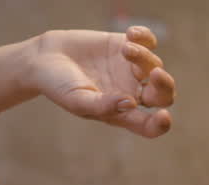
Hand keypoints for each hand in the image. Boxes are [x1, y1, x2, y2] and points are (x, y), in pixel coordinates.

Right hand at [30, 26, 174, 137]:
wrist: (43, 59)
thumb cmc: (59, 87)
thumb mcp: (77, 101)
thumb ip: (104, 105)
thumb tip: (131, 103)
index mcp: (123, 114)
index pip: (150, 125)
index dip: (160, 124)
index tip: (164, 115)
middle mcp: (132, 93)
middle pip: (163, 94)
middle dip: (165, 85)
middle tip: (155, 74)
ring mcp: (131, 70)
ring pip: (154, 64)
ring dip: (143, 57)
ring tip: (125, 50)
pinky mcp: (124, 46)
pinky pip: (148, 41)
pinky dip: (145, 37)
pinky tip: (131, 34)